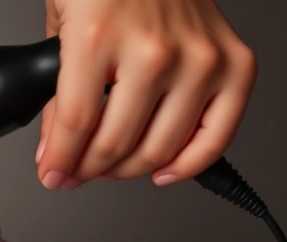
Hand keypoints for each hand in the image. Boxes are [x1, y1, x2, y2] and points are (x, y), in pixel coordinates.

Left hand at [36, 0, 256, 188]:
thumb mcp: (62, 21)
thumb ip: (57, 89)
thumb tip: (56, 146)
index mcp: (101, 35)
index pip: (77, 125)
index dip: (60, 161)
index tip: (52, 175)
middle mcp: (155, 50)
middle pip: (116, 144)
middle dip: (87, 169)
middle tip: (76, 172)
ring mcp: (199, 59)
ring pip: (160, 150)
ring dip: (128, 170)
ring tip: (110, 166)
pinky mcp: (234, 65)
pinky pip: (215, 138)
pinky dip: (188, 164)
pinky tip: (163, 170)